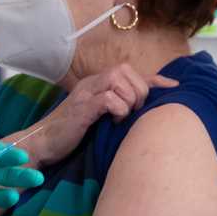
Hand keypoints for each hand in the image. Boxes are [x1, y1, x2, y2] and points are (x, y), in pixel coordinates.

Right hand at [26, 65, 177, 165]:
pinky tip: (113, 122)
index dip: (155, 78)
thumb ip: (115, 108)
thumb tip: (142, 112)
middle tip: (132, 113)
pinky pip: (110, 98)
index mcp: (97, 83)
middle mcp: (92, 82)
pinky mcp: (82, 107)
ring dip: (129, 101)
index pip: (131, 72)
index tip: (174, 87)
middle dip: (139, 93)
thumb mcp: (97, 117)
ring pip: (120, 81)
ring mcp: (86, 93)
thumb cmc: (70, 133)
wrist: (41, 143)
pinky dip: (118, 109)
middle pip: (128, 72)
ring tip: (121, 118)